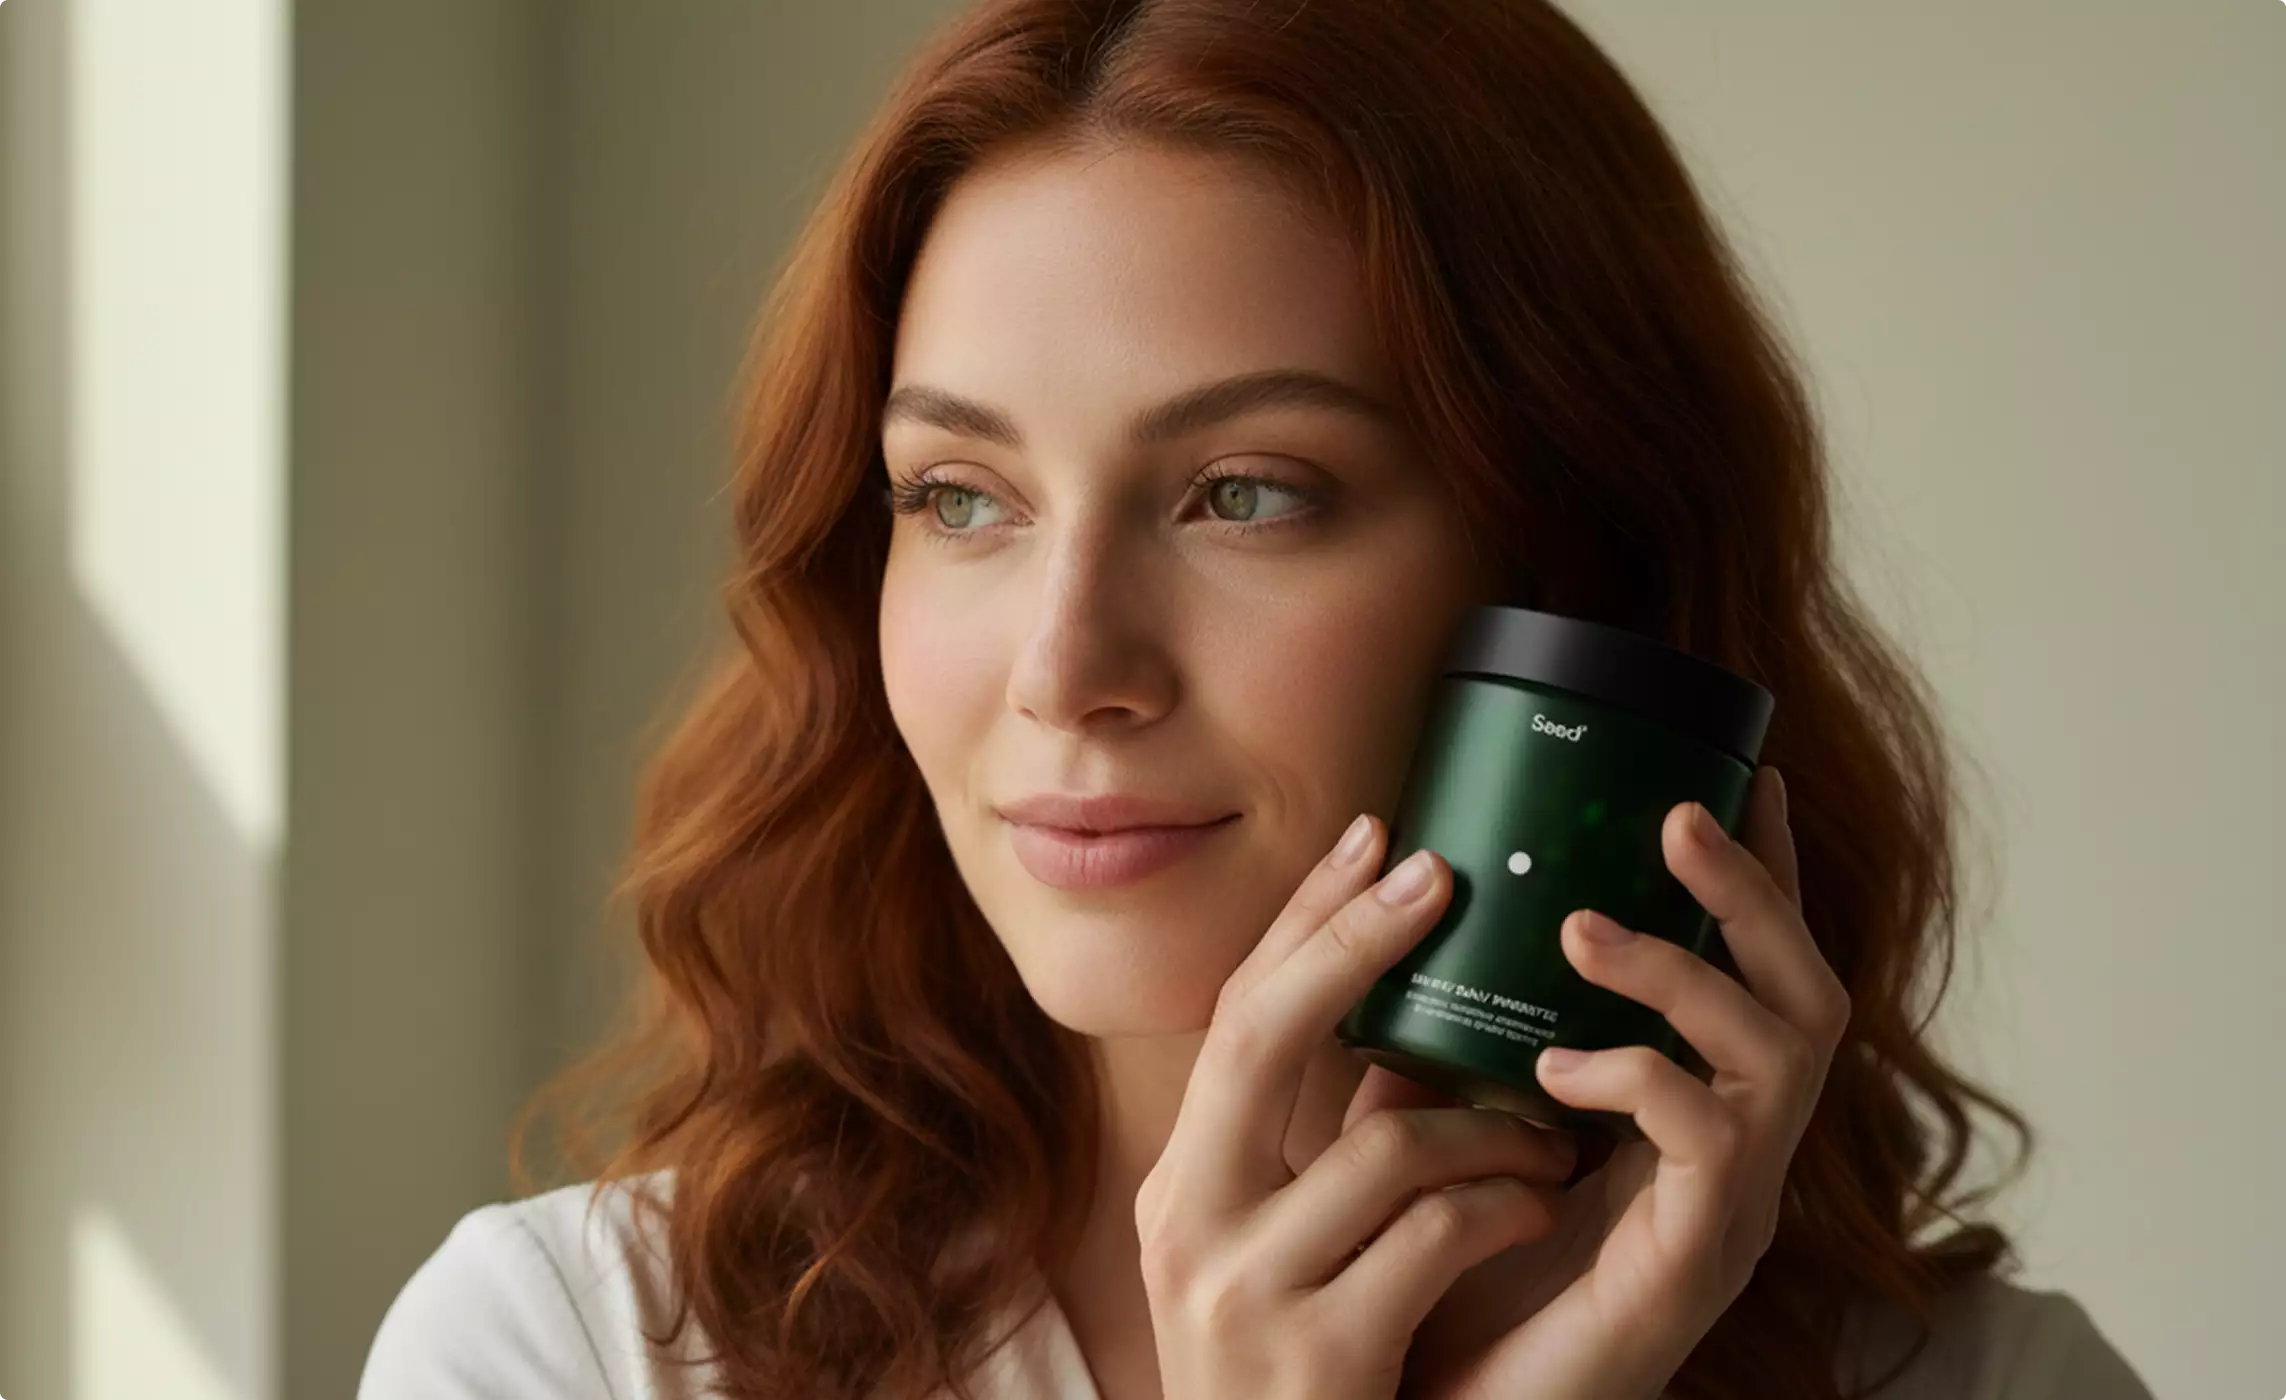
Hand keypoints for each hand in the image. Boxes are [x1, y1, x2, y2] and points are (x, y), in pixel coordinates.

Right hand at [1135, 812, 1580, 1399]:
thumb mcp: (1286, 1254)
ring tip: (1549, 1143)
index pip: (1235, 1020)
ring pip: (1384, 1145)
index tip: (1376, 834)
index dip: (1305, 921)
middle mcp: (1187, 1227)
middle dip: (1354, 939)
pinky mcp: (1320, 1357)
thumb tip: (1405, 1024)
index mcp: (1181, 1189)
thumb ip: (1327, 1149)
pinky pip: (1436, 1235)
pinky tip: (1539, 1207)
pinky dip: (1503, 1206)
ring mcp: (1243, 1294)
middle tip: (1443, 869)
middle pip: (1261, 1036)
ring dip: (1488, 1129)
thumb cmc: (1310, 1381)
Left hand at [1380, 765, 1845, 1399]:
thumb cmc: (1457, 1275)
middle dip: (1751, 895)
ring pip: (1782, 1053)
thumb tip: (1388, 922)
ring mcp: (1731, 1207)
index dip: (1758, 877)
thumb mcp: (1444, 1131)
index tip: (1740, 775)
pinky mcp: (1698, 1262)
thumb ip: (1442, 1043)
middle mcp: (1736, 1151)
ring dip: (1683, 972)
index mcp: (1693, 1110)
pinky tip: (1557, 1069)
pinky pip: (1711, 1144)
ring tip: (1581, 931)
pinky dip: (1639, 1080)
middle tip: (1678, 817)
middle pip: (1810, 995)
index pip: (1755, 972)